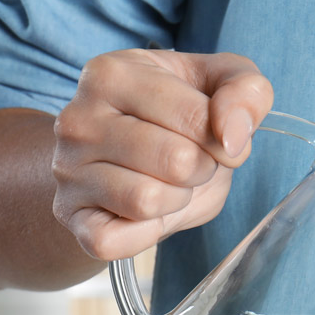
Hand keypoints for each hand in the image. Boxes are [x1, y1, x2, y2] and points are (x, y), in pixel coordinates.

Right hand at [51, 49, 272, 260]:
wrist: (126, 158)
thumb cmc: (177, 118)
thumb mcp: (219, 86)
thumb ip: (246, 91)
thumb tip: (233, 136)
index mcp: (112, 74)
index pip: (198, 118)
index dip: (223, 139)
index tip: (211, 137)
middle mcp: (78, 119)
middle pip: (178, 162)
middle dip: (201, 169)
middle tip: (188, 163)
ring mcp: (68, 169)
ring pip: (148, 201)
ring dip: (176, 200)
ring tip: (166, 183)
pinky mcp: (70, 216)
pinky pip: (114, 241)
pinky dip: (144, 235)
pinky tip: (145, 214)